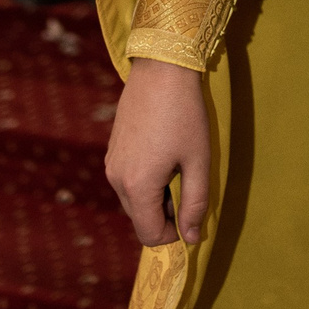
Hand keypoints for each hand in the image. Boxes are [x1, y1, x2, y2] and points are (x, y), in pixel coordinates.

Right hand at [105, 57, 211, 246]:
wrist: (161, 69)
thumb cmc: (185, 115)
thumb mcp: (198, 161)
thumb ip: (196, 204)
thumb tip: (191, 238)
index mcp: (137, 186)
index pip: (150, 234)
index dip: (173, 235)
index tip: (192, 216)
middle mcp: (116, 179)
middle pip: (139, 219)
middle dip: (165, 214)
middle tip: (188, 185)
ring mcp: (110, 163)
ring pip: (133, 200)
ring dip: (155, 197)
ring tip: (177, 167)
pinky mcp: (111, 150)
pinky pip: (127, 180)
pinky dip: (145, 180)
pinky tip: (163, 154)